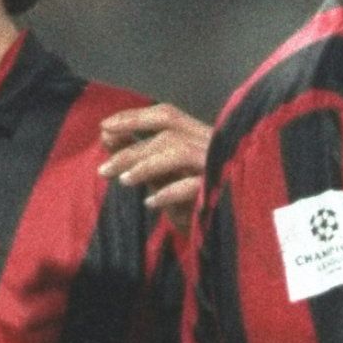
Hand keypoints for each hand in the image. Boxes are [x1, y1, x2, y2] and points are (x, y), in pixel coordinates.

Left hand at [98, 103, 212, 232]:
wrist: (238, 227)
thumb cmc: (195, 199)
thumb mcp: (163, 175)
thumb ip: (139, 154)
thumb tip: (106, 134)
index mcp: (201, 136)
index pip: (166, 115)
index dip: (135, 116)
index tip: (105, 125)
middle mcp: (211, 145)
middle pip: (167, 135)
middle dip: (131, 149)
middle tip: (104, 169)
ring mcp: (218, 165)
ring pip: (178, 153)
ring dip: (146, 166)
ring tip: (123, 181)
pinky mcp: (222, 189)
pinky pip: (192, 186)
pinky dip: (168, 192)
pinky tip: (150, 202)